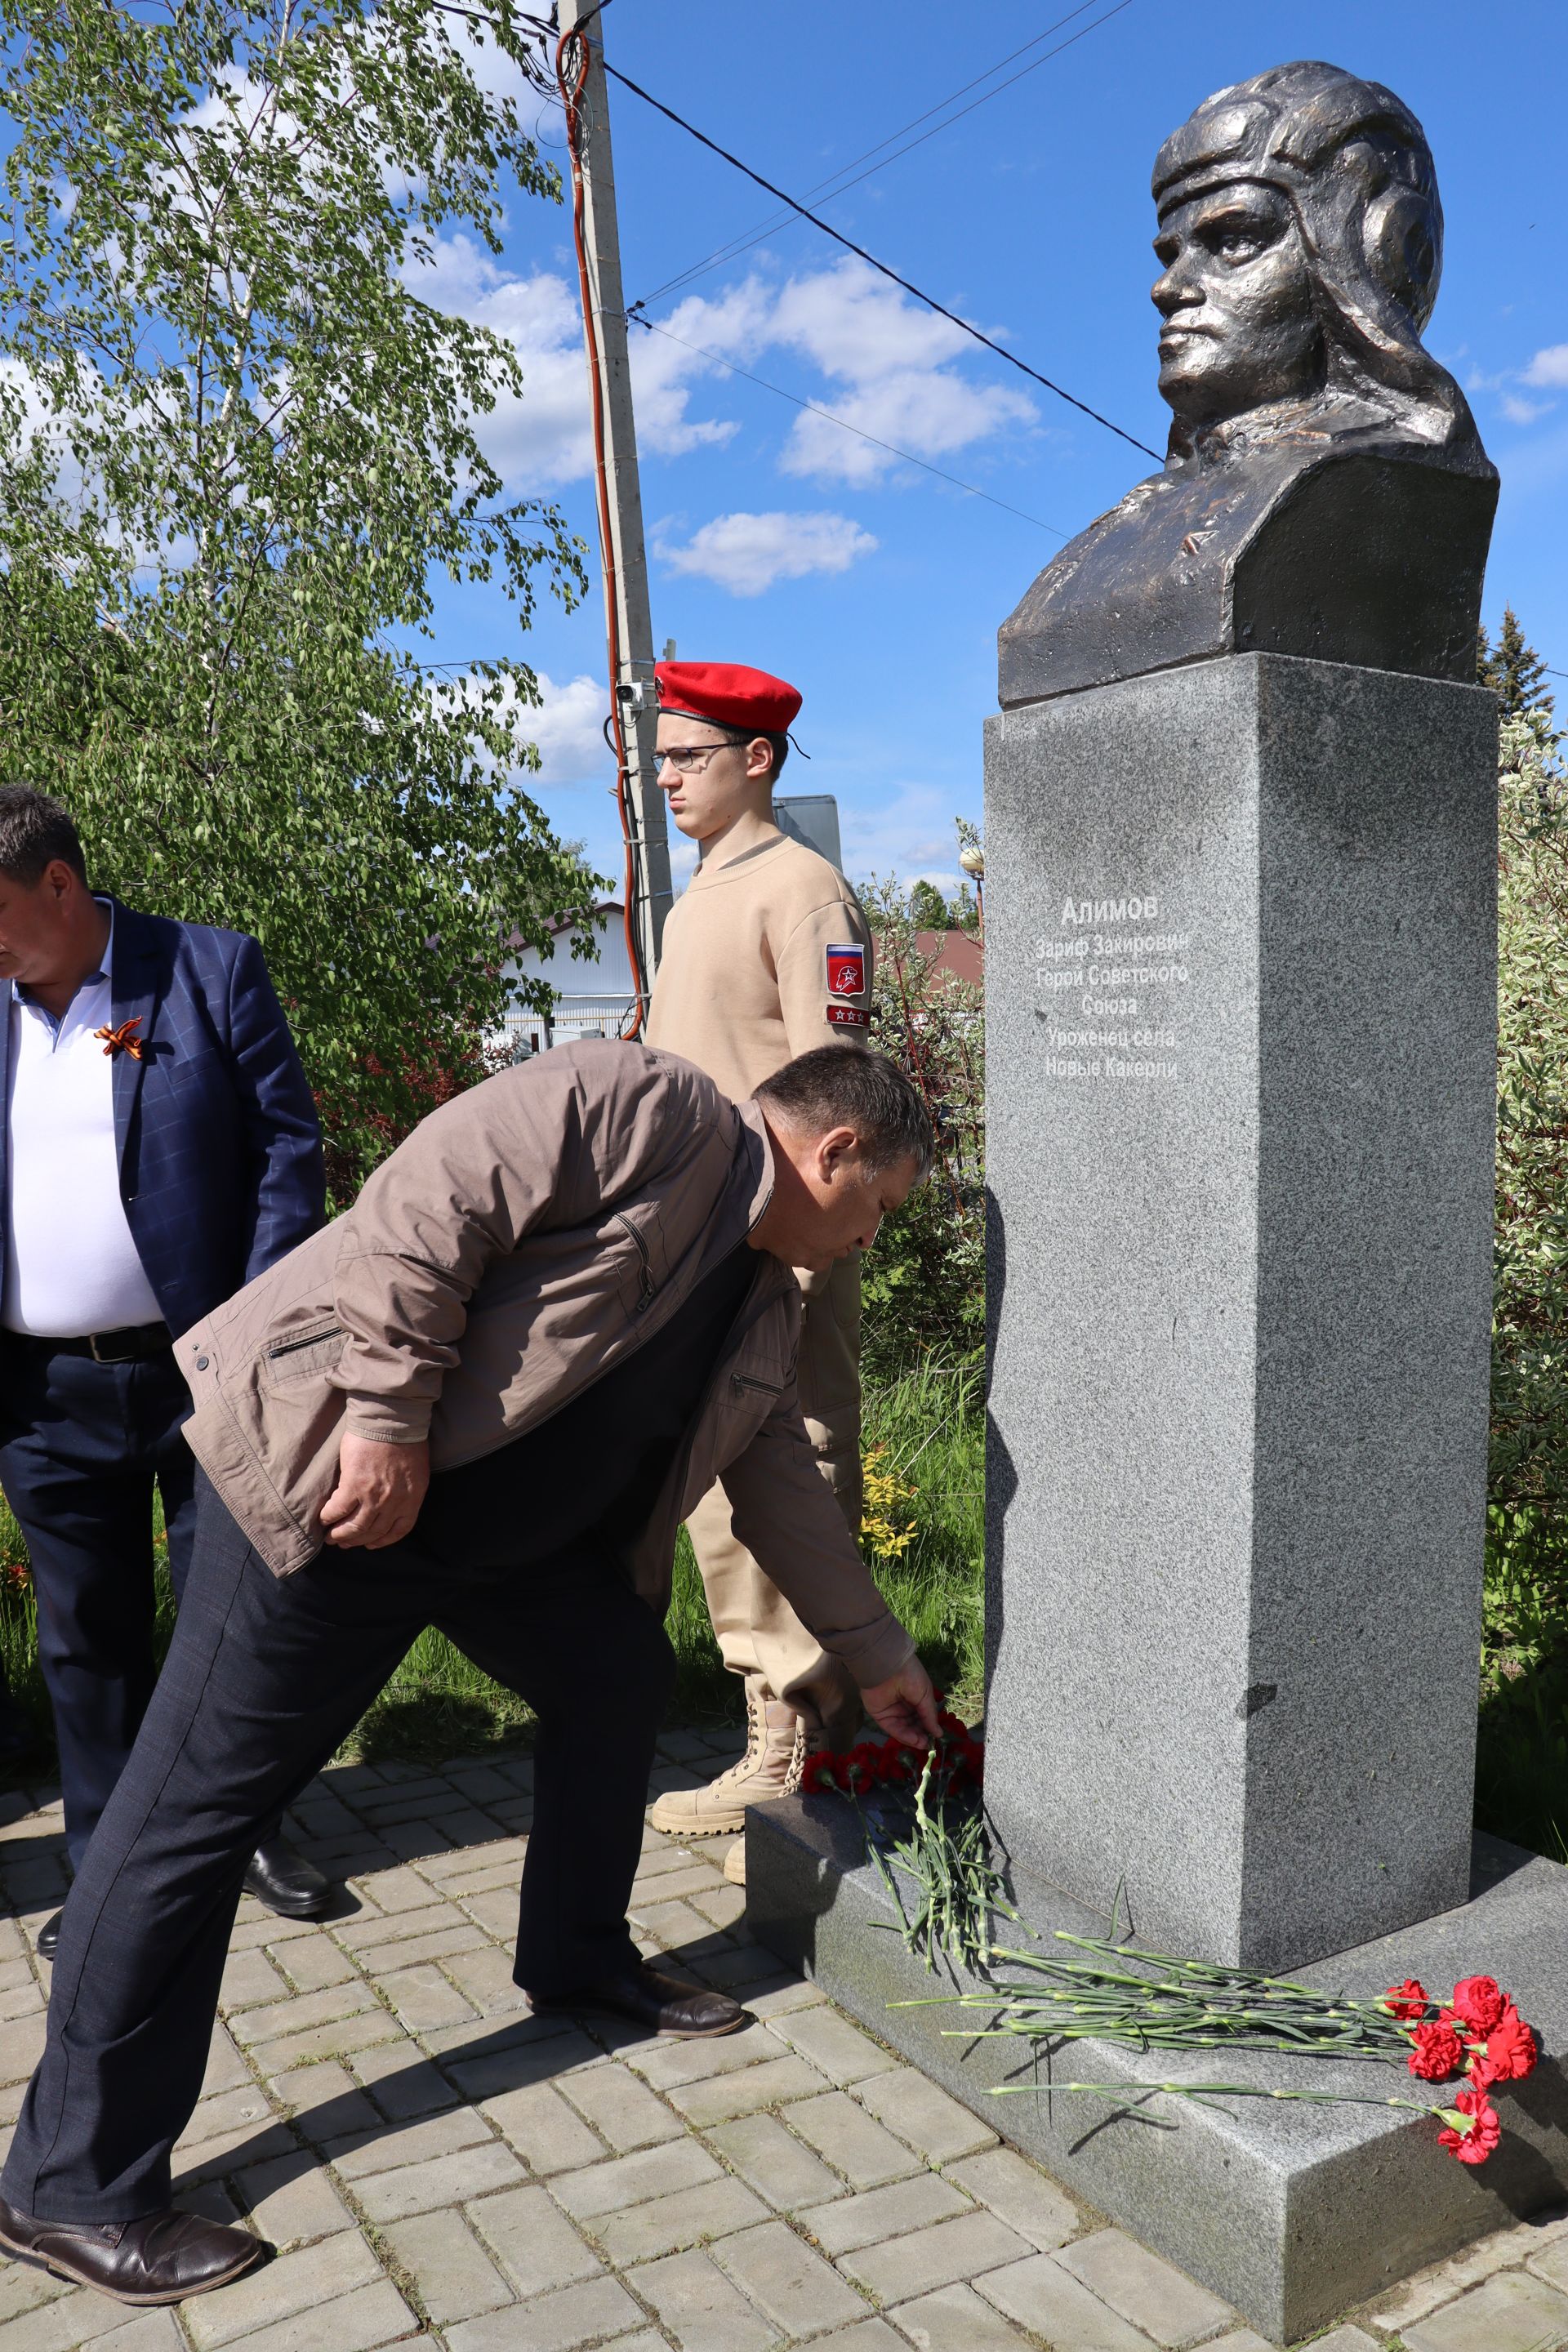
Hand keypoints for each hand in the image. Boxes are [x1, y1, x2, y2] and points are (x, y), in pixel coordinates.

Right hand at [320, 1432, 429, 1548]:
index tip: (371, 1543)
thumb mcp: (415, 1468)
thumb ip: (404, 1487)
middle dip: (356, 1540)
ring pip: (355, 1527)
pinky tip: (323, 1517)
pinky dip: (329, 1517)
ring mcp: (374, 1496)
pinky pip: (337, 1510)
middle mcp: (394, 1502)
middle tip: (343, 1542)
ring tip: (330, 1536)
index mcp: (413, 1497)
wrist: (392, 1418)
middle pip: (373, 1532)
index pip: (400, 1529)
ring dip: (340, 1534)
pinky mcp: (353, 1485)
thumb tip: (390, 1496)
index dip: (383, 1540)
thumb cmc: (405, 1436)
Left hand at [859, 1658, 940, 1748]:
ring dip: (913, 1738)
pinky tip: (913, 1739)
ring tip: (922, 1743)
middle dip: (921, 1735)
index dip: (929, 1727)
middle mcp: (904, 1707)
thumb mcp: (925, 1695)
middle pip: (913, 1725)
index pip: (923, 1717)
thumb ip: (930, 1715)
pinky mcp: (881, 1716)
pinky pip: (893, 1729)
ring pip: (904, 1729)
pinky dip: (903, 1736)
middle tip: (928, 1744)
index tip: (936, 1737)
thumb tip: (939, 1733)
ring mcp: (892, 1712)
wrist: (889, 1668)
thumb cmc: (911, 1677)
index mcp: (915, 1699)